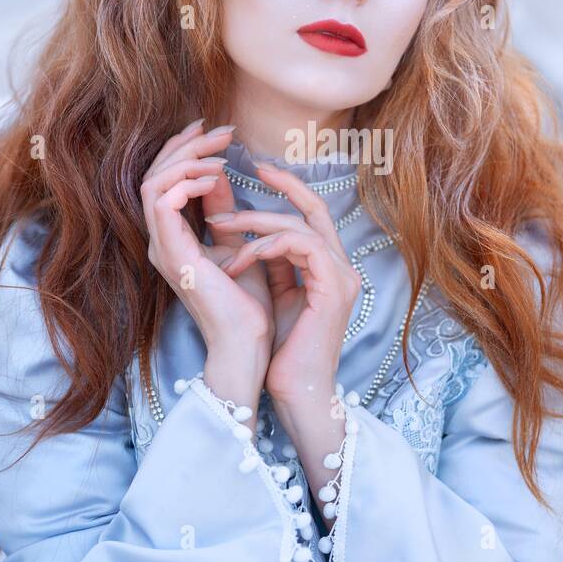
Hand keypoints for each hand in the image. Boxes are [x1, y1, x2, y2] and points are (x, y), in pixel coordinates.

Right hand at [140, 119, 272, 412]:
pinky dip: (186, 182)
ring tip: (220, 152)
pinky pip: (162, 202)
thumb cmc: (247, 302)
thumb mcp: (236, 243)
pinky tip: (215, 176)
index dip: (184, 149)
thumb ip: (223, 210)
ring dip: (187, 159)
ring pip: (153, 182)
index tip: (214, 129)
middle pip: (154, 174)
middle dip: (186, 145)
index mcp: (172, 239)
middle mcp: (160, 242)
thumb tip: (219, 175)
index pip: (164, 180)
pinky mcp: (173, 255)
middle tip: (219, 128)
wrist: (249, 343)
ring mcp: (162, 249)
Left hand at [208, 160, 361, 406]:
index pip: (313, 214)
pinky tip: (239, 257)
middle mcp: (342, 268)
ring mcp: (342, 277)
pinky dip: (266, 245)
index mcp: (328, 268)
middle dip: (282, 184)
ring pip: (302, 225)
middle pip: (317, 207)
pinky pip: (301, 245)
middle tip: (246, 169)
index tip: (257, 170)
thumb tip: (248, 231)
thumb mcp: (273, 293)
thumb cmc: (282, 351)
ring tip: (221, 228)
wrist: (297, 392)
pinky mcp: (333, 289)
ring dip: (256, 222)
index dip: (289, 187)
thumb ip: (271, 262)